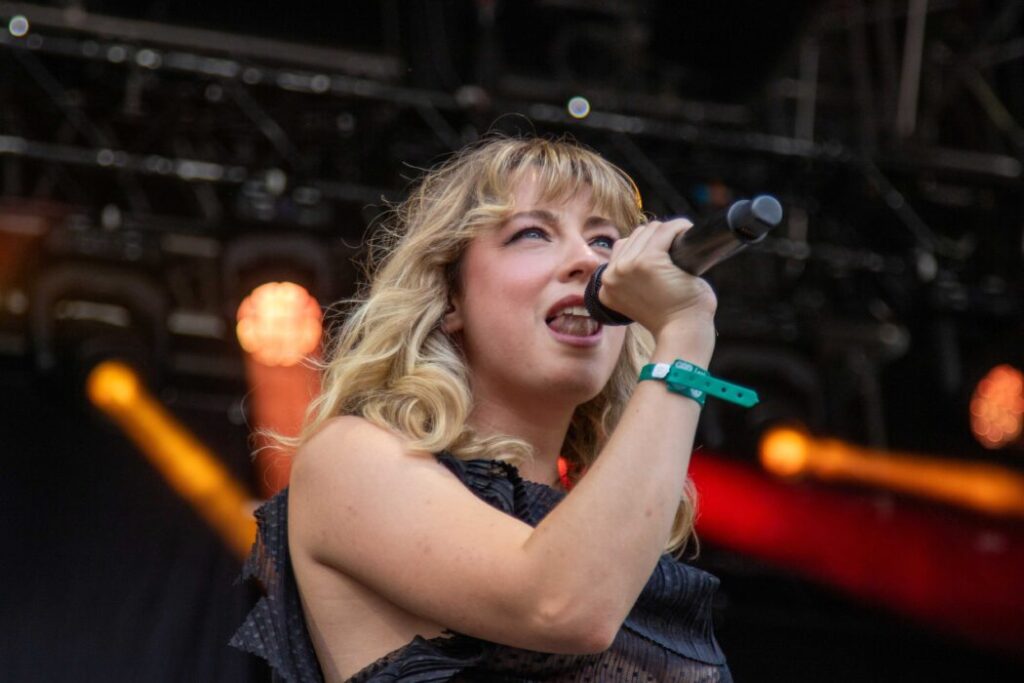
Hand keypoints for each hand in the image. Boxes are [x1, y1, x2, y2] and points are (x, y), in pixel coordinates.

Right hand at [598, 219, 717, 338]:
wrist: (683, 333)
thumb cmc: (669, 318)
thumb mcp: (637, 299)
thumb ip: (629, 278)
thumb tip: (634, 244)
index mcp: (606, 287)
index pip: (622, 248)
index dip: (645, 248)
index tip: (663, 258)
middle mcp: (611, 275)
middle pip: (636, 236)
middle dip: (658, 240)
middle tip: (676, 256)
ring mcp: (628, 267)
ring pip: (650, 230)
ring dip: (669, 234)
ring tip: (682, 249)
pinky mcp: (649, 261)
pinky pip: (666, 230)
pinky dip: (680, 228)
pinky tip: (688, 236)